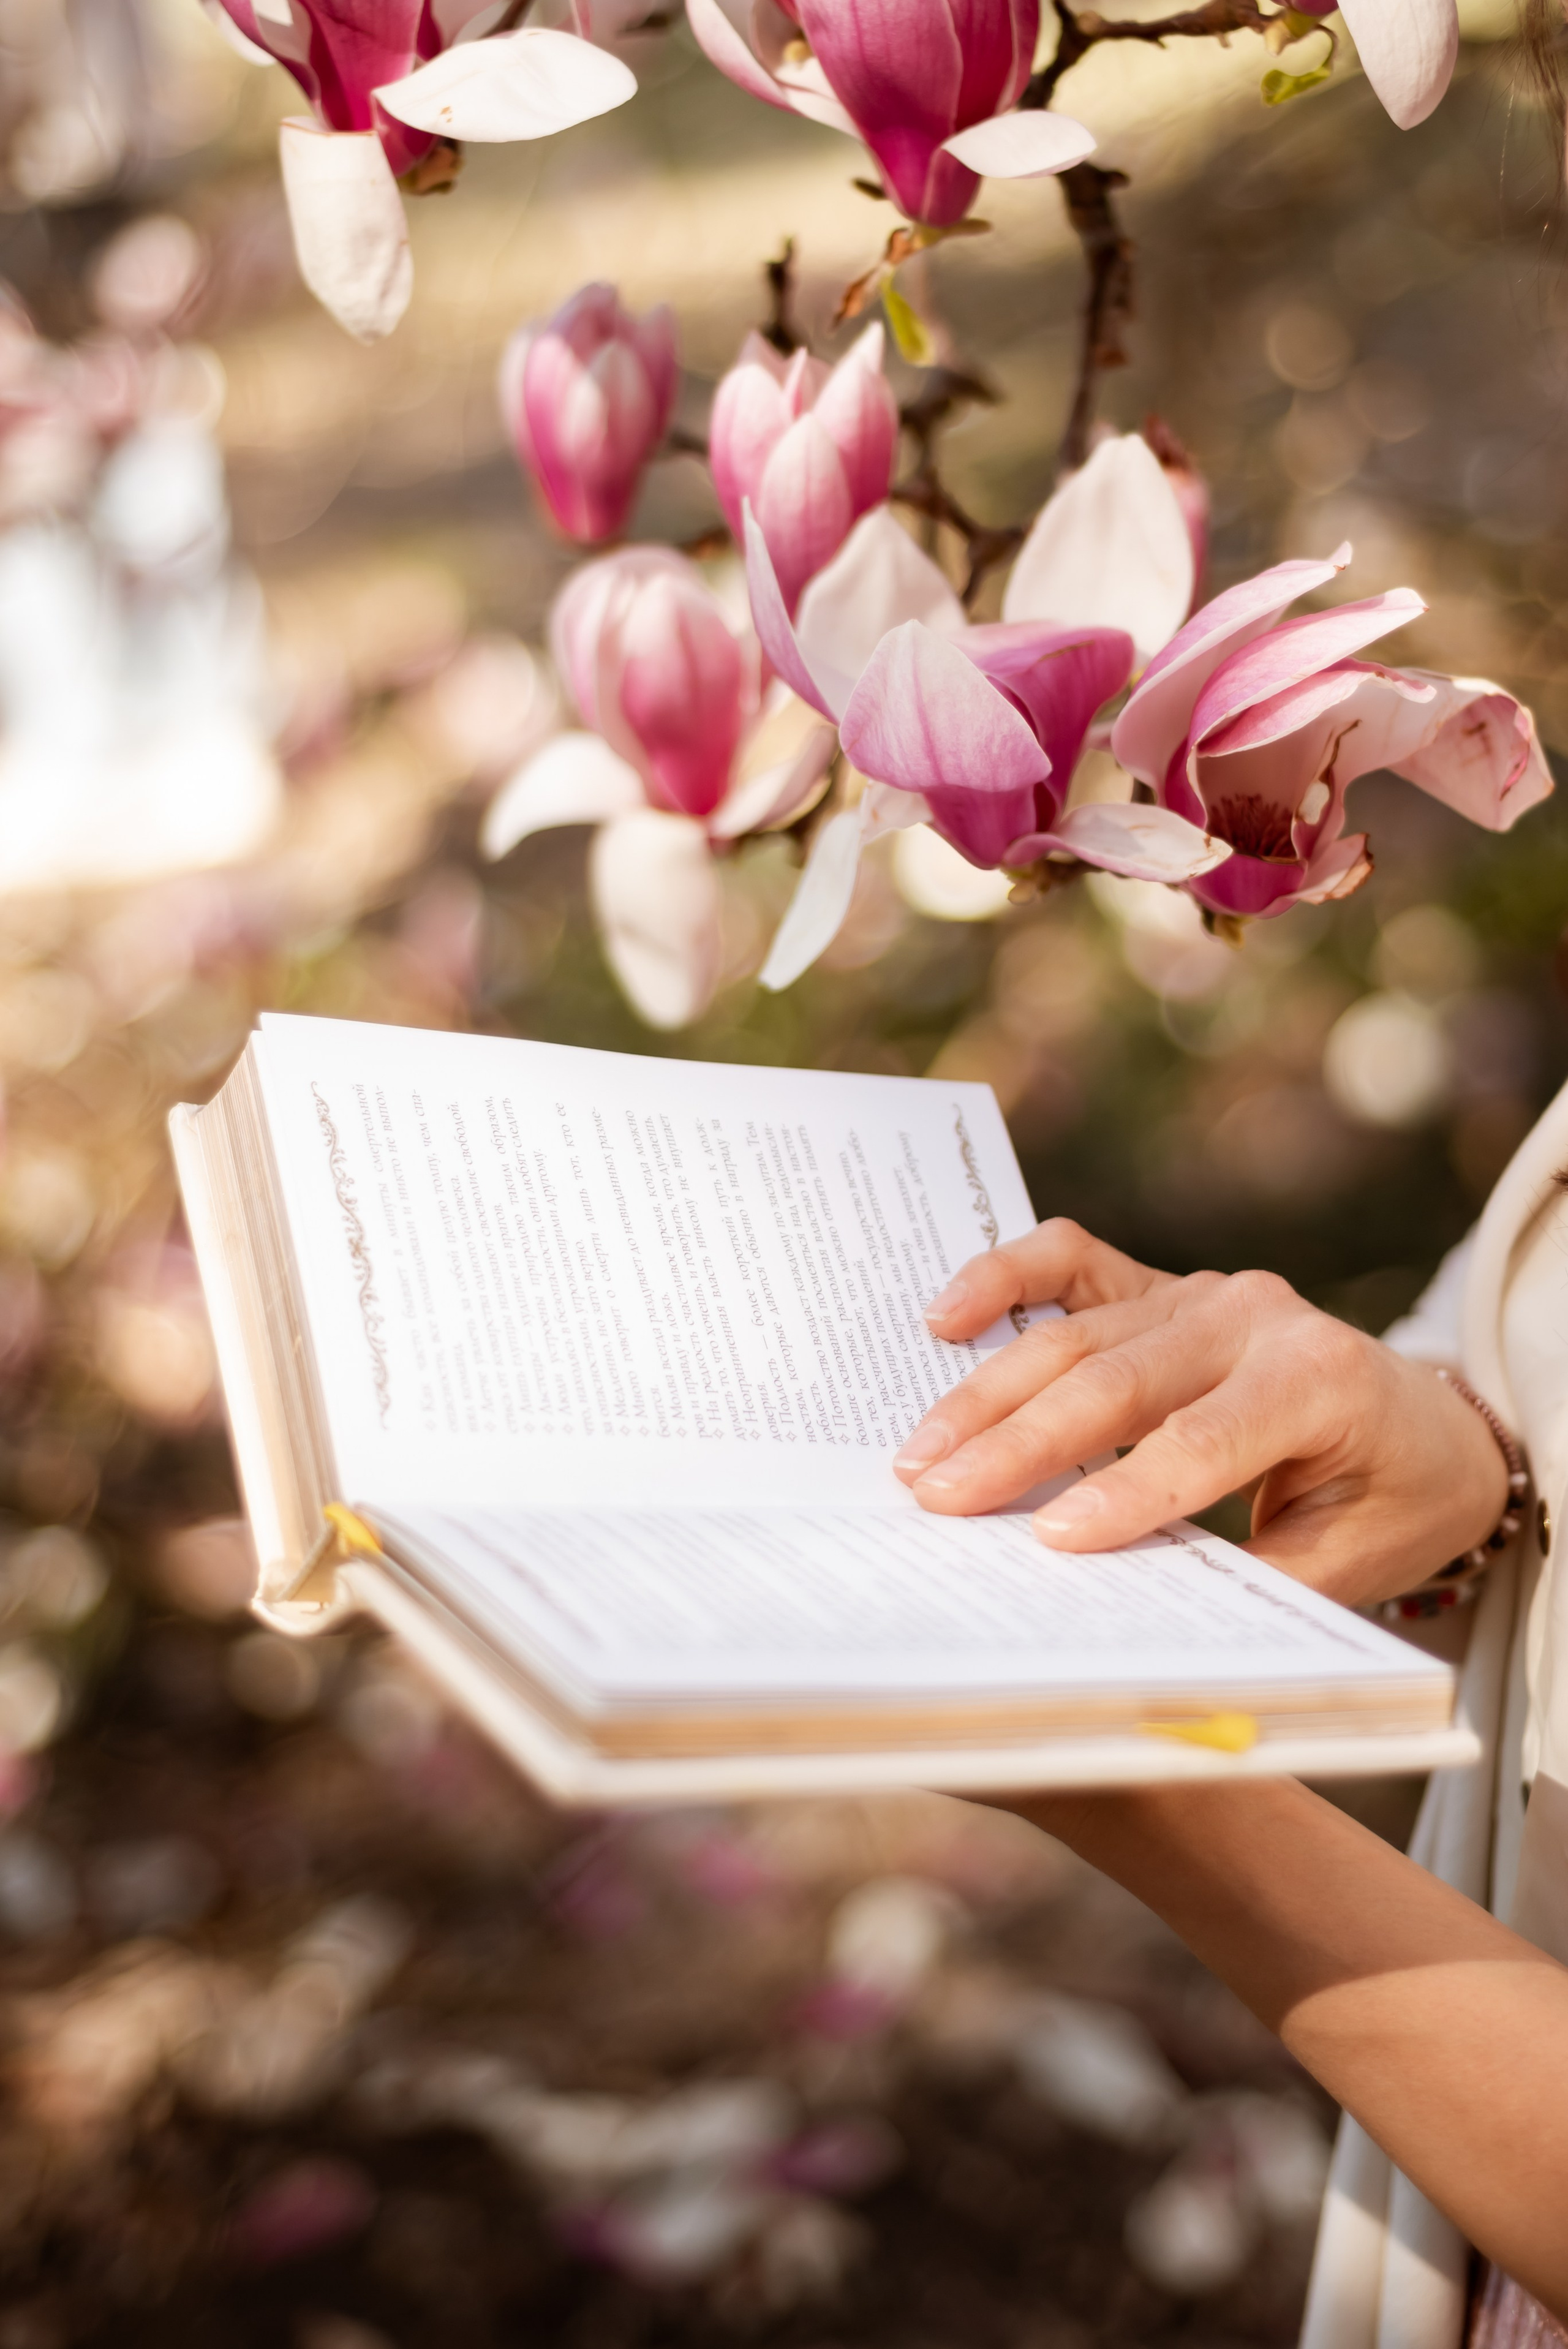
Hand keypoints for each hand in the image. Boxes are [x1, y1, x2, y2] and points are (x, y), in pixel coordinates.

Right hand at [891, 1219, 1507, 1606]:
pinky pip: (1073, 1261)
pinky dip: (1005, 1278)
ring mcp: (1201, 1291)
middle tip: (939, 1498)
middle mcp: (1256, 1316)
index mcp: (1318, 1378)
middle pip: (1118, 1380)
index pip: (1203, 1439)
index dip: (1125, 1493)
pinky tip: (946, 1317)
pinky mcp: (1161, 1287)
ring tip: (920, 1455)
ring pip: (1076, 1335)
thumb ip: (1250, 1576)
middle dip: (1020, 1444)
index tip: (1048, 1540)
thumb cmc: (1390, 1498)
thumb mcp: (1348, 1558)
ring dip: (989, 1394)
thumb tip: (1137, 1603)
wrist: (1430, 1425)